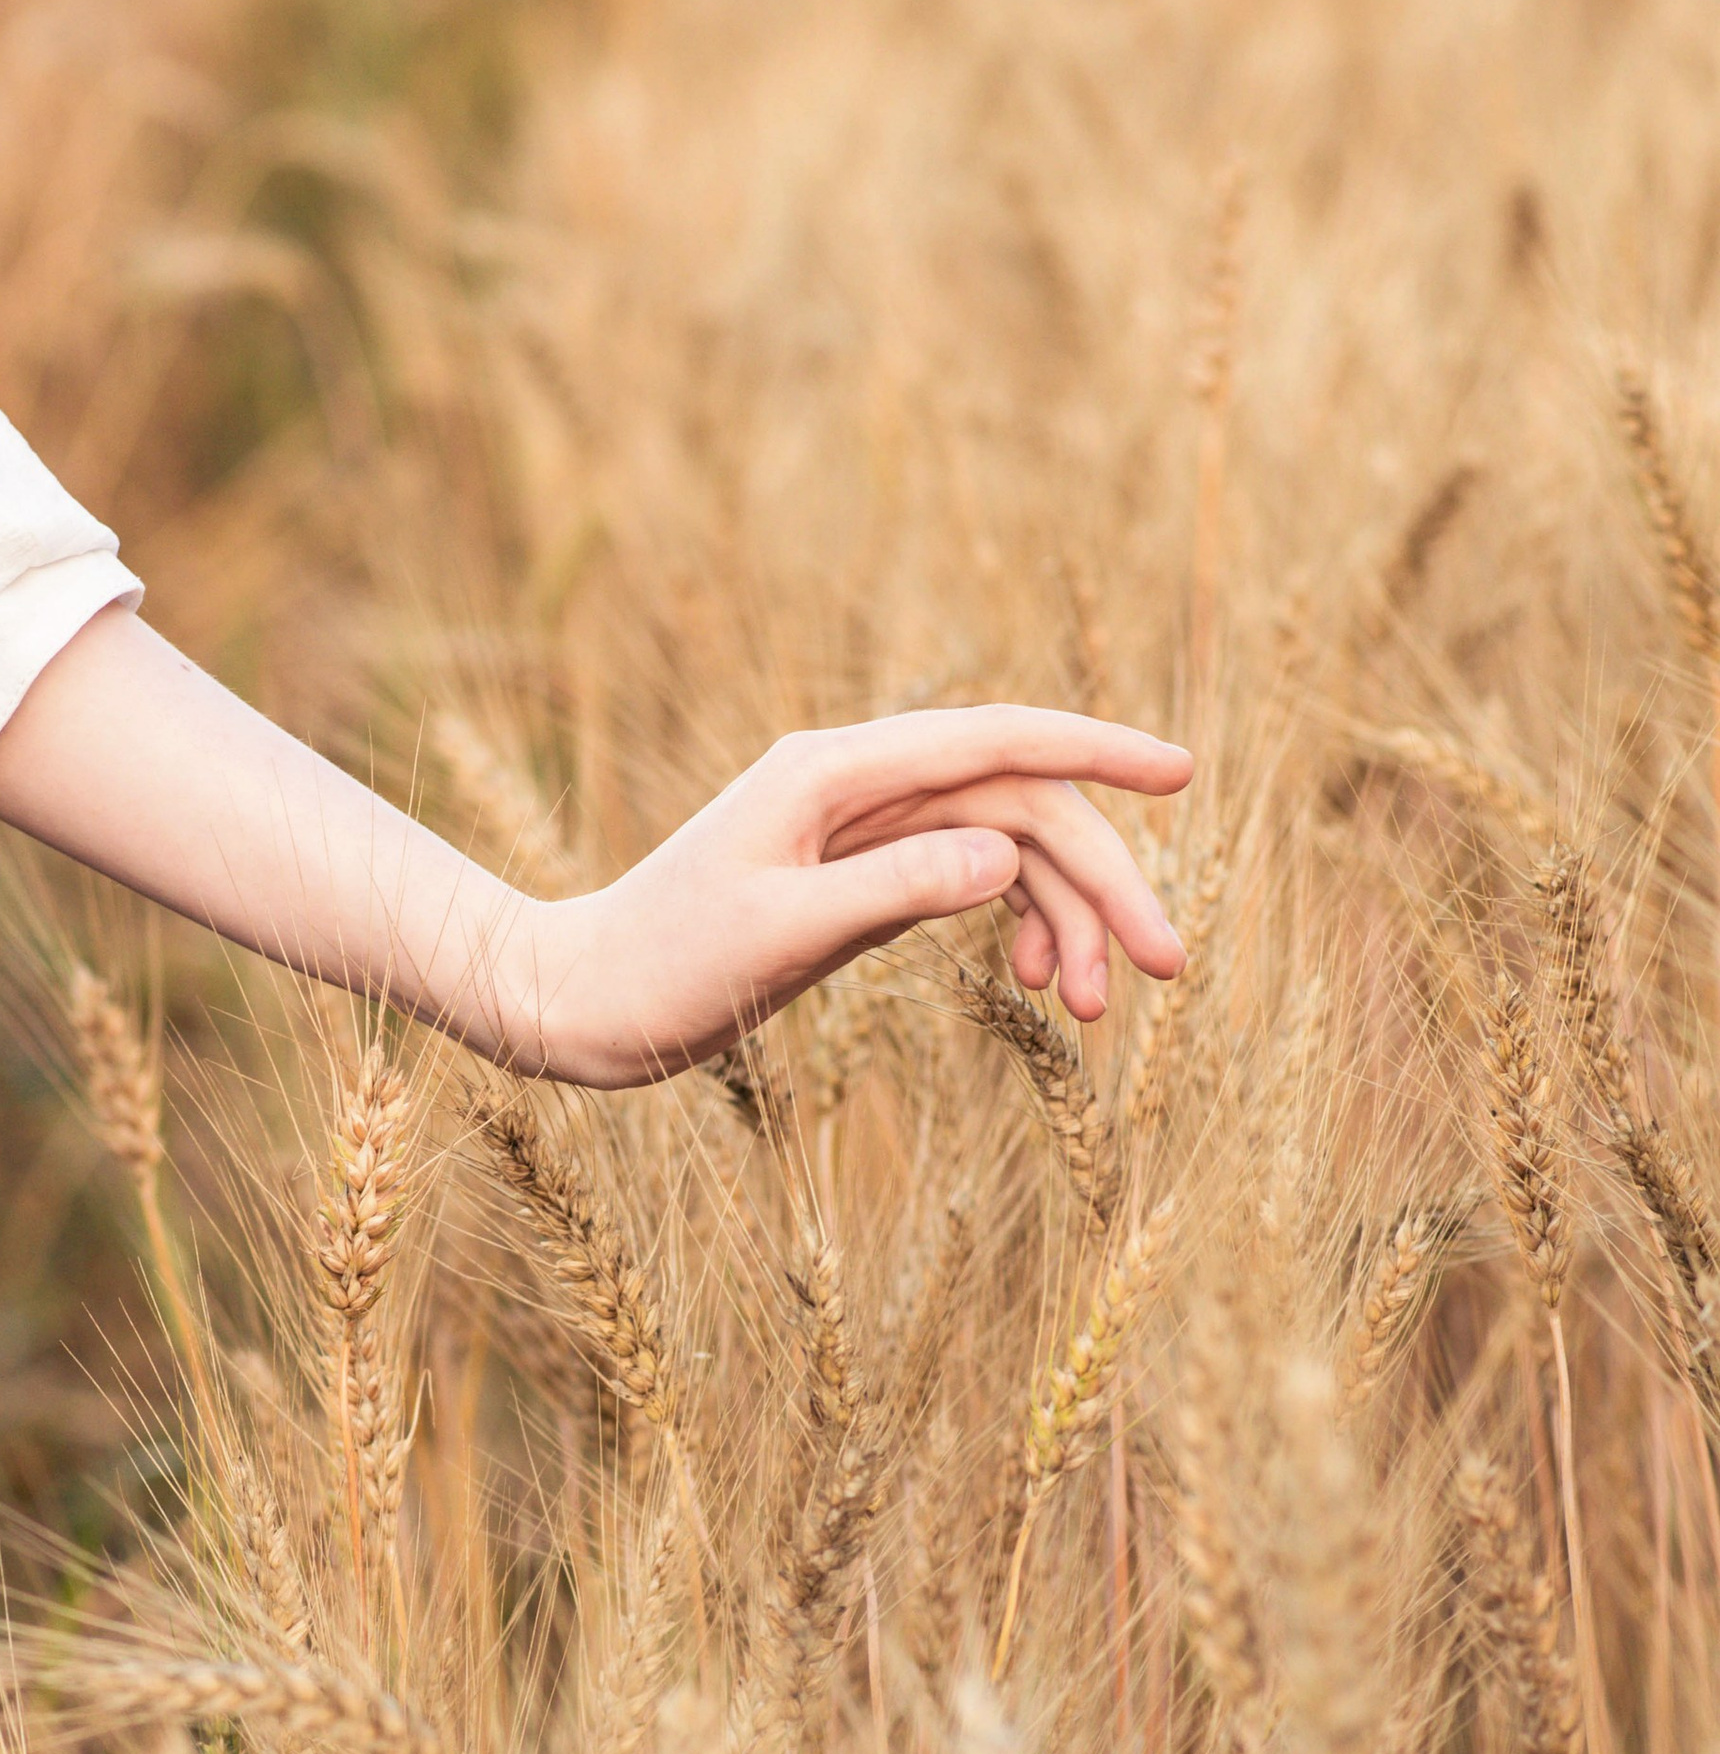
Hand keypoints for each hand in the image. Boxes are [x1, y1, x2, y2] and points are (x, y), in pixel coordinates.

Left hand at [0, 614, 1191, 1091]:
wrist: (573, 1004)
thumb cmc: (657, 970)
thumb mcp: (777, 936)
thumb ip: (888, 891)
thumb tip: (1000, 857)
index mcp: (836, 772)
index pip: (997, 741)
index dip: (1096, 752)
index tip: (1182, 774)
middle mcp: (854, 784)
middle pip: (1016, 805)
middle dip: (1100, 879)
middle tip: (1166, 969)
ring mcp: (856, 829)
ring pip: (999, 851)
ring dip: (1062, 920)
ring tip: (1097, 1011)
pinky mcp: (851, 876)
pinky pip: (962, 883)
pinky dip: (1011, 928)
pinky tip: (1038, 988)